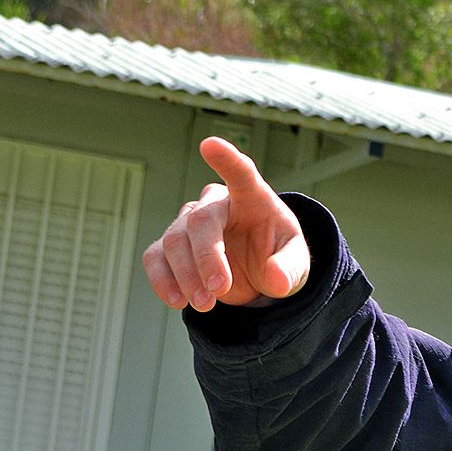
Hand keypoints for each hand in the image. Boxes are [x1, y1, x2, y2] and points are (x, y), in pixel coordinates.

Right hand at [141, 137, 309, 311]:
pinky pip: (155, 258)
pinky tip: (177, 301)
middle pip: (200, 221)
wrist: (258, 273)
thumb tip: (275, 279)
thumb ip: (289, 270)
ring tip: (205, 305)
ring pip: (174, 241)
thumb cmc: (278, 256)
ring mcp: (189, 223)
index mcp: (252, 197)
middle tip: (218, 290)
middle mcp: (216, 204)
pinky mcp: (171, 246)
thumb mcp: (296, 265)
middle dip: (206, 257)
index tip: (210, 145)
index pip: (240, 174)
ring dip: (186, 276)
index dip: (227, 160)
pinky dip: (162, 280)